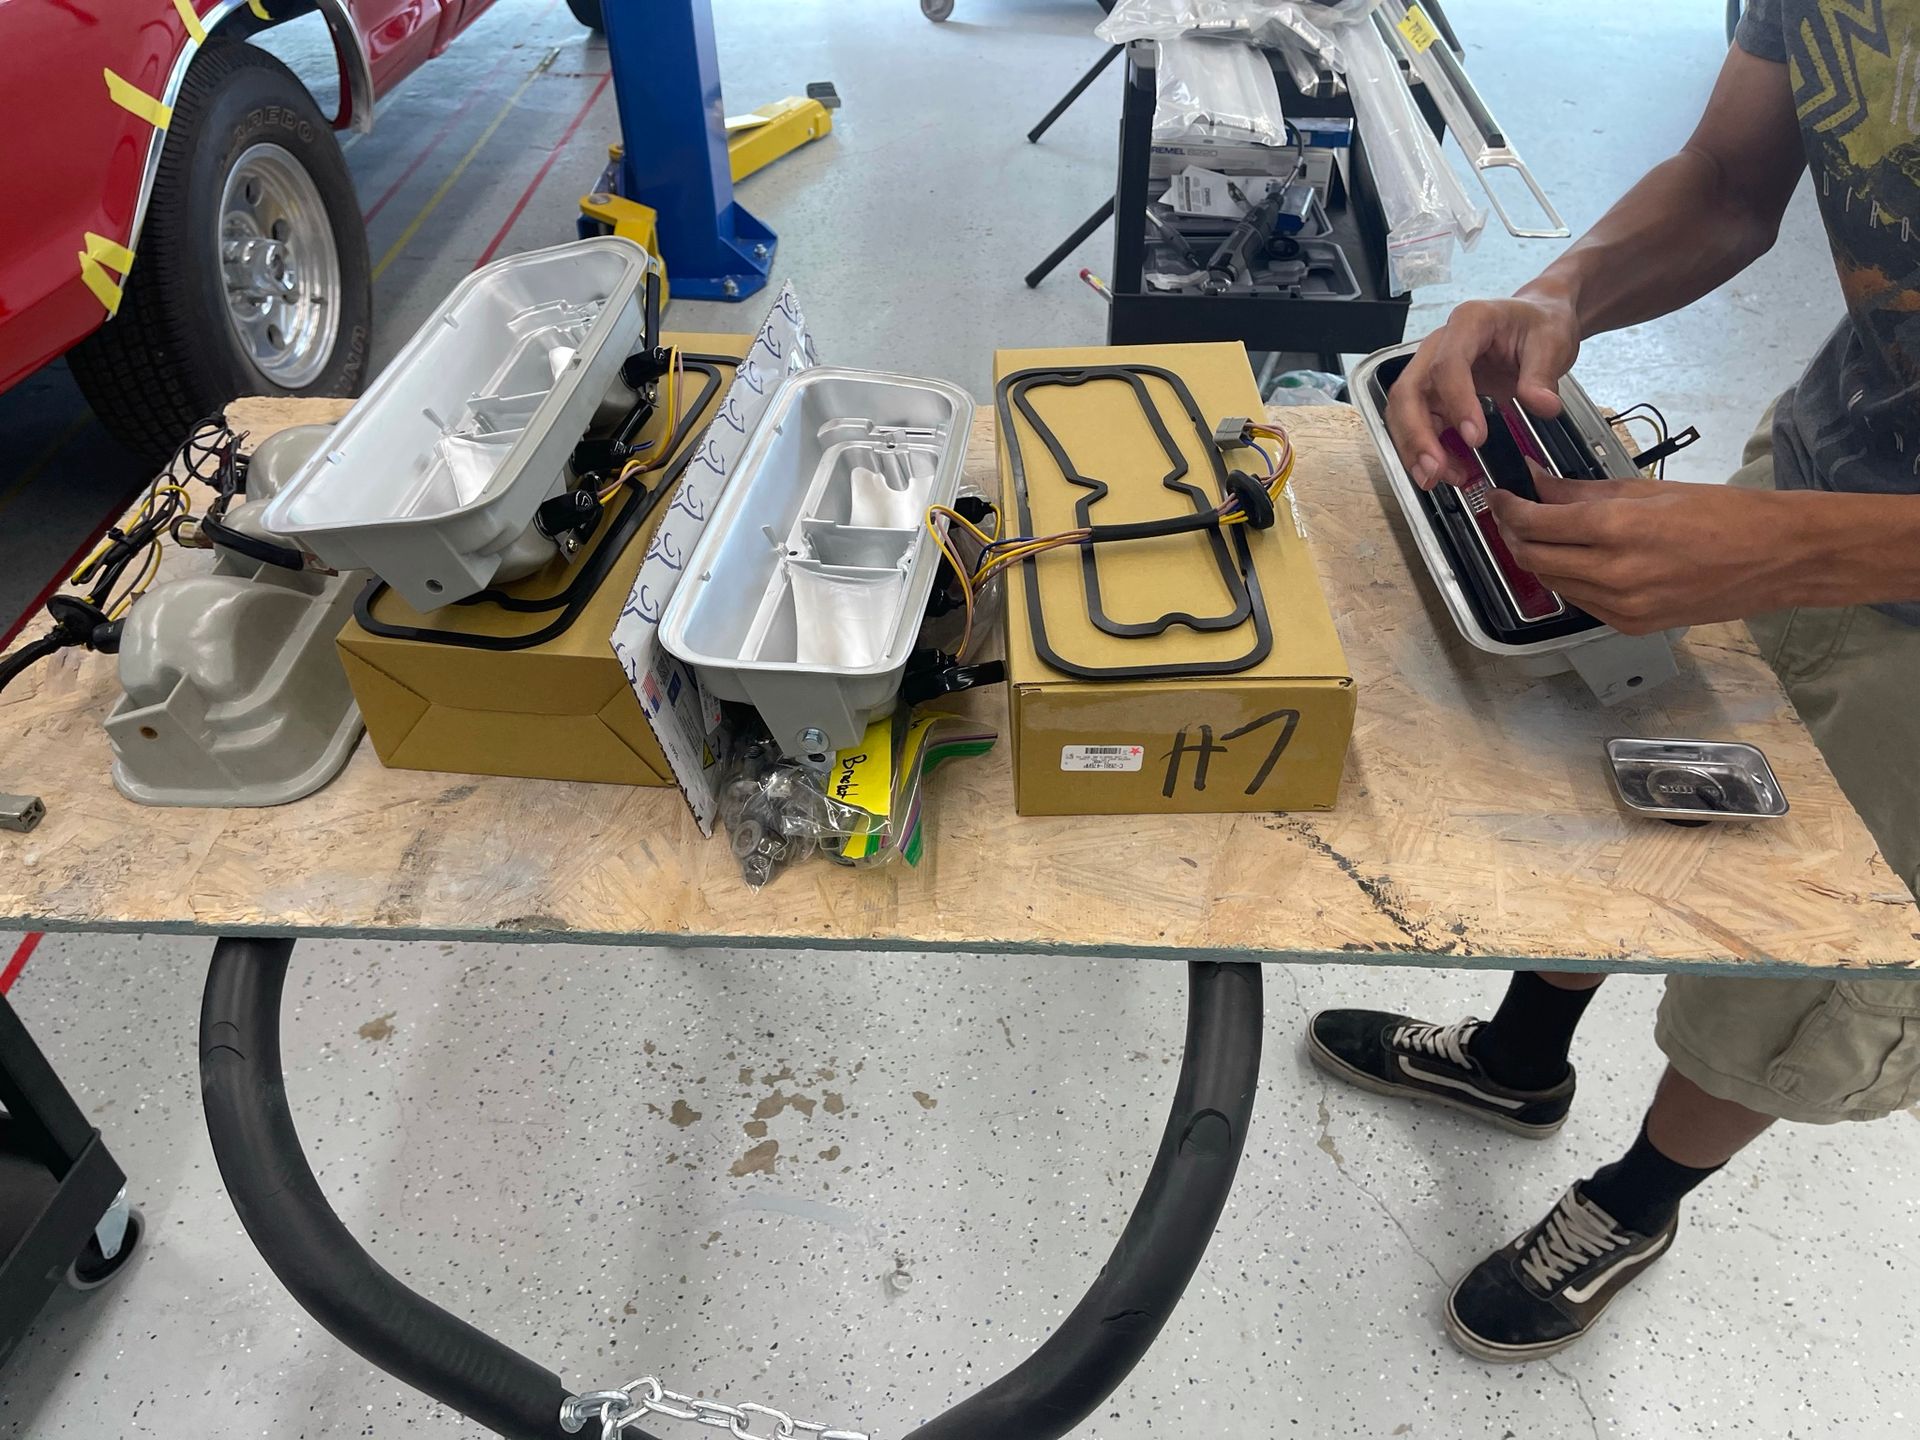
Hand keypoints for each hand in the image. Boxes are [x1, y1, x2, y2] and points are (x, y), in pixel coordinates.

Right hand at [1386, 294, 1580, 488]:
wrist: (1536, 320)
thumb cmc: (1540, 324)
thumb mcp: (1552, 342)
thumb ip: (1543, 374)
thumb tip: (1542, 406)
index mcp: (1469, 322)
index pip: (1447, 364)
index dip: (1456, 403)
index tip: (1476, 439)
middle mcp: (1439, 346)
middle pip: (1408, 391)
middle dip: (1417, 434)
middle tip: (1436, 470)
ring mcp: (1431, 370)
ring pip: (1403, 411)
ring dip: (1414, 448)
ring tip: (1437, 478)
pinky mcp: (1434, 393)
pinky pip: (1420, 423)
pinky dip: (1427, 450)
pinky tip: (1449, 471)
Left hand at [1487, 470, 1809, 633]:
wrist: (1779, 558)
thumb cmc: (1725, 515)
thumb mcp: (1649, 490)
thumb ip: (1584, 490)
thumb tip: (1538, 481)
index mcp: (1619, 528)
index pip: (1537, 522)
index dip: (1508, 508)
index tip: (1498, 495)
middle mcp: (1614, 572)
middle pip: (1534, 557)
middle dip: (1514, 534)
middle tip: (1510, 513)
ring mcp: (1622, 606)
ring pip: (1553, 582)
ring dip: (1538, 558)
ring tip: (1540, 534)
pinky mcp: (1631, 626)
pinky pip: (1581, 601)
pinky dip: (1568, 579)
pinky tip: (1575, 559)